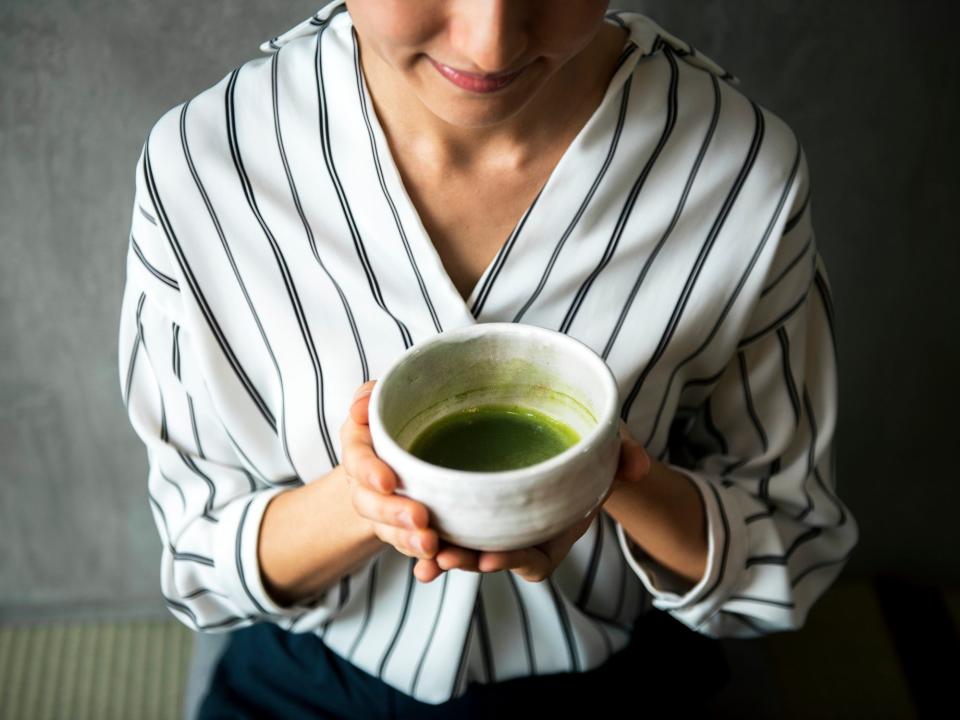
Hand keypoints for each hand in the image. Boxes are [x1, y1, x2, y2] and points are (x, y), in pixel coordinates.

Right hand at [339, 380, 439, 562]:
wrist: (408, 452)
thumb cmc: (399, 417)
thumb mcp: (384, 399)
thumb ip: (371, 397)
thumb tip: (361, 408)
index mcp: (360, 449)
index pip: (357, 460)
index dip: (369, 471)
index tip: (388, 482)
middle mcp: (366, 484)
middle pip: (369, 503)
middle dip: (392, 512)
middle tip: (420, 519)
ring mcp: (385, 510)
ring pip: (389, 530)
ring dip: (407, 540)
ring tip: (431, 546)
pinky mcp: (405, 529)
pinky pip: (410, 546)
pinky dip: (422, 558)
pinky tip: (439, 562)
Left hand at [413, 419, 652, 582]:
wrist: (566, 437)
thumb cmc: (587, 443)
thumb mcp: (609, 445)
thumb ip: (624, 454)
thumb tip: (637, 465)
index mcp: (557, 526)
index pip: (538, 557)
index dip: (517, 560)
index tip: (493, 556)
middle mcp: (523, 533)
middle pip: (494, 557)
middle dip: (469, 560)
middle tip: (445, 556)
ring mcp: (496, 525)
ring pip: (466, 549)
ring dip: (442, 553)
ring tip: (422, 554)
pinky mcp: (470, 510)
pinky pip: (447, 528)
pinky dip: (426, 535)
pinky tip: (401, 533)